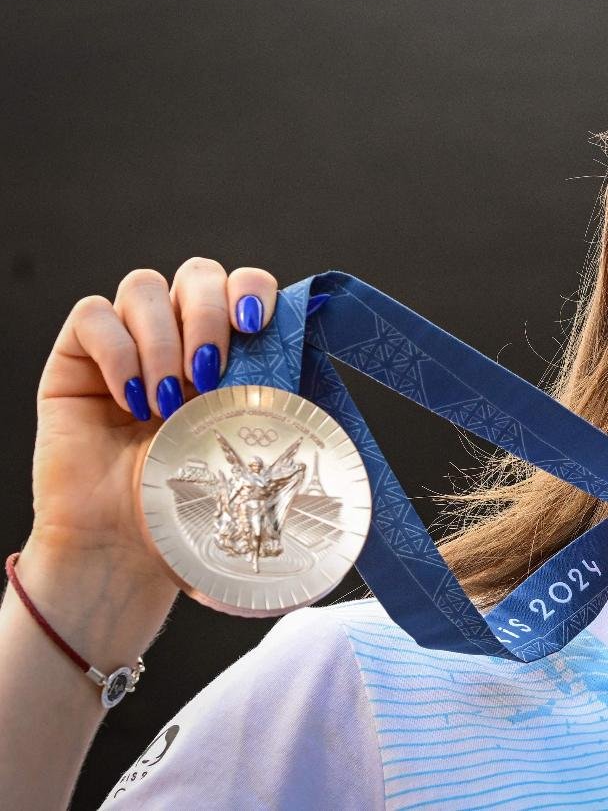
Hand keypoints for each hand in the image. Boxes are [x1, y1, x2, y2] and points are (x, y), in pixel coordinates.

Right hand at [29, 258, 277, 586]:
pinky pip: (92, 316)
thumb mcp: (249, 443)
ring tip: (169, 403)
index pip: (241, 285)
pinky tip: (130, 402)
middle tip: (211, 374)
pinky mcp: (76, 360)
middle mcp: (178, 338)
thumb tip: (317, 353)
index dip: (251, 288)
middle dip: (208, 313)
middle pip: (197, 273)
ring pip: (144, 286)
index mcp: (228, 350)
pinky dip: (117, 352)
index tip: (256, 324)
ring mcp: (126, 344)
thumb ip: (276, 392)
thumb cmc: (191, 503)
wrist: (129, 548)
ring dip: (163, 341)